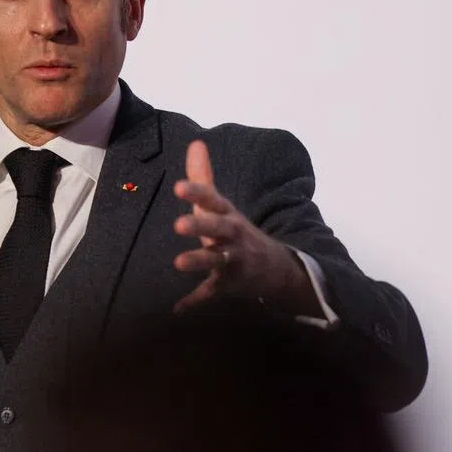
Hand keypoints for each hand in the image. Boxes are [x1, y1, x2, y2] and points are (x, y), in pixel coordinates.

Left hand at [172, 141, 317, 314]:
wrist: (274, 268)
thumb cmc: (235, 231)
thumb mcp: (221, 204)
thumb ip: (204, 177)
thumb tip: (195, 143)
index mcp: (227, 215)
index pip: (213, 200)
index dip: (197, 192)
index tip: (179, 185)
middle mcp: (233, 236)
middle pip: (218, 229)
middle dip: (201, 226)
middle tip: (178, 223)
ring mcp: (233, 261)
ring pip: (217, 261)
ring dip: (199, 261)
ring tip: (178, 263)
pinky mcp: (229, 284)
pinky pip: (212, 293)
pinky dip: (196, 301)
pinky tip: (177, 308)